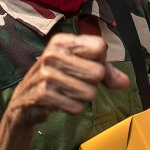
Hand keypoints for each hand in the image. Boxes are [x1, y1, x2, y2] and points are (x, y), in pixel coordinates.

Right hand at [5, 33, 129, 126]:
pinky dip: (73, 108)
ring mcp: (46, 74)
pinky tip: (61, 102)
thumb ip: (105, 71)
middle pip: (98, 72)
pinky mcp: (43, 95)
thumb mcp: (78, 67)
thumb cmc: (57, 79)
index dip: (100, 61)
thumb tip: (124, 82)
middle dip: (93, 83)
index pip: (99, 48)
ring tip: (68, 93)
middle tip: (76, 83)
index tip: (87, 65)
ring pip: (90, 92)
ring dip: (83, 98)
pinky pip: (77, 107)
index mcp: (61, 41)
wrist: (25, 100)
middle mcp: (52, 54)